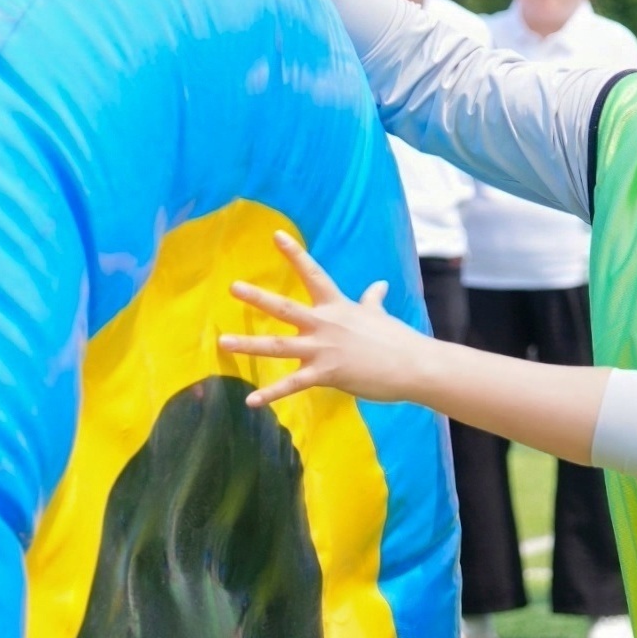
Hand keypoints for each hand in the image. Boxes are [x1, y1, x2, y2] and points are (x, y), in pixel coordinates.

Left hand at [222, 231, 438, 408]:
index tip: (276, 235)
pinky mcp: (327, 374)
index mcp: (337, 306)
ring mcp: (324, 349)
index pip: (312, 274)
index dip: (294, 254)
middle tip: (234, 286)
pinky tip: (251, 402)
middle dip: (257, 298)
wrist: (413, 365)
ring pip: (278, 346)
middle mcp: (325, 324)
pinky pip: (293, 385)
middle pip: (285, 308)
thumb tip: (380, 284)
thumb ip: (372, 300)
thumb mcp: (379, 316)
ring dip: (249, 344)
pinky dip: (271, 394)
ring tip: (223, 343)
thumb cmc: (397, 340)